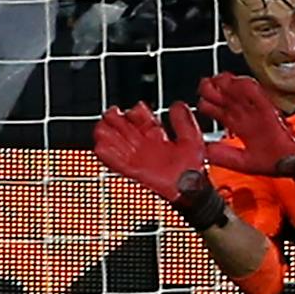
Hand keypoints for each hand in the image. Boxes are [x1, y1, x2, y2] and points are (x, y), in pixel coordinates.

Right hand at [92, 101, 206, 201]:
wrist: (191, 188)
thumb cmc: (193, 167)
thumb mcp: (192, 139)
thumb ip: (183, 122)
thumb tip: (178, 105)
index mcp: (157, 135)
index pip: (142, 118)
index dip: (137, 112)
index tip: (136, 109)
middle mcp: (145, 145)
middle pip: (125, 128)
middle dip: (117, 120)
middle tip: (112, 114)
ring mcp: (138, 158)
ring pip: (117, 144)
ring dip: (109, 136)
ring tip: (102, 128)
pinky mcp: (134, 171)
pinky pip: (117, 163)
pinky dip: (108, 156)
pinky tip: (100, 147)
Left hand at [197, 72, 294, 178]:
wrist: (294, 162)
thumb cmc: (274, 162)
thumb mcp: (243, 163)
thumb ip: (224, 156)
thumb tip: (205, 151)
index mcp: (240, 126)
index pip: (218, 110)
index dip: (207, 104)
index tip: (201, 102)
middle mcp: (246, 115)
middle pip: (224, 96)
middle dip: (212, 89)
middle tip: (206, 85)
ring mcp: (256, 110)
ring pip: (237, 89)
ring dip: (226, 83)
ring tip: (219, 81)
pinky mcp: (268, 107)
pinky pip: (255, 92)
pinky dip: (244, 87)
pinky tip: (236, 84)